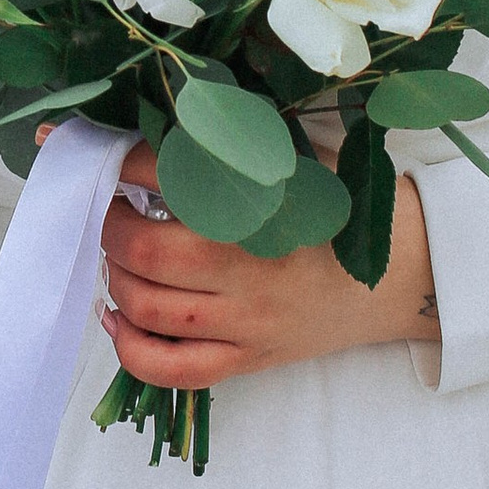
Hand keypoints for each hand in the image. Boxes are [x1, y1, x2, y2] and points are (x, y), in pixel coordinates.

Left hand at [98, 142, 437, 383]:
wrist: (403, 270)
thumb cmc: (340, 203)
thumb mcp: (291, 155)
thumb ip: (227, 142)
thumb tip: (145, 119)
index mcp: (262, 205)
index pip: (165, 176)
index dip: (113, 160)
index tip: (85, 150)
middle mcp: (250, 267)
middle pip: (144, 253)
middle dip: (109, 226)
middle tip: (110, 208)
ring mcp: (247, 321)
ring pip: (149, 310)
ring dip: (114, 278)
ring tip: (117, 254)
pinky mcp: (249, 358)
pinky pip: (173, 370)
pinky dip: (129, 347)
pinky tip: (117, 316)